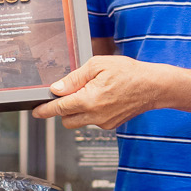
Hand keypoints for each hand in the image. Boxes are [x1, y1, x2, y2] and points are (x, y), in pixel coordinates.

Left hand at [32, 54, 160, 129]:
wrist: (154, 86)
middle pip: (66, 119)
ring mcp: (104, 122)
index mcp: (89, 100)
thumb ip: (74, 78)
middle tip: (69, 94)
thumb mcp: (98, 65)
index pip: (59, 108)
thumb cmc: (129, 73)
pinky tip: (102, 98)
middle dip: (63, 109)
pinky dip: (91, 112)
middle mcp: (95, 115)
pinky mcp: (111, 125)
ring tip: (91, 92)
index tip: (36, 112)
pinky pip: (92, 121)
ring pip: (79, 121)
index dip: (44, 110)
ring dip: (77, 111)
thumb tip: (57, 88)